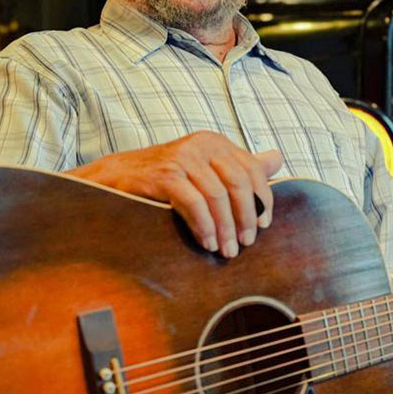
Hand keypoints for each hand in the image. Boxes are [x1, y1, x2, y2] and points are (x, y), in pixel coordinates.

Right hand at [68, 131, 282, 257]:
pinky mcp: (164, 175)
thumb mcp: (205, 169)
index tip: (263, 226)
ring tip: (226, 250)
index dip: (262, 200)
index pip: (252, 170)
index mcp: (216, 143)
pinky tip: (206, 243)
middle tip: (245, 245)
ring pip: (218, 196)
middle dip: (246, 218)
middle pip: (239, 183)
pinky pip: (194, 203)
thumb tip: (278, 158)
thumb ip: (241, 166)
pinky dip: (204, 226)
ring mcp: (182, 158)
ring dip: (225, 228)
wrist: (114, 178)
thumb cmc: (164, 179)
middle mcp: (201, 145)